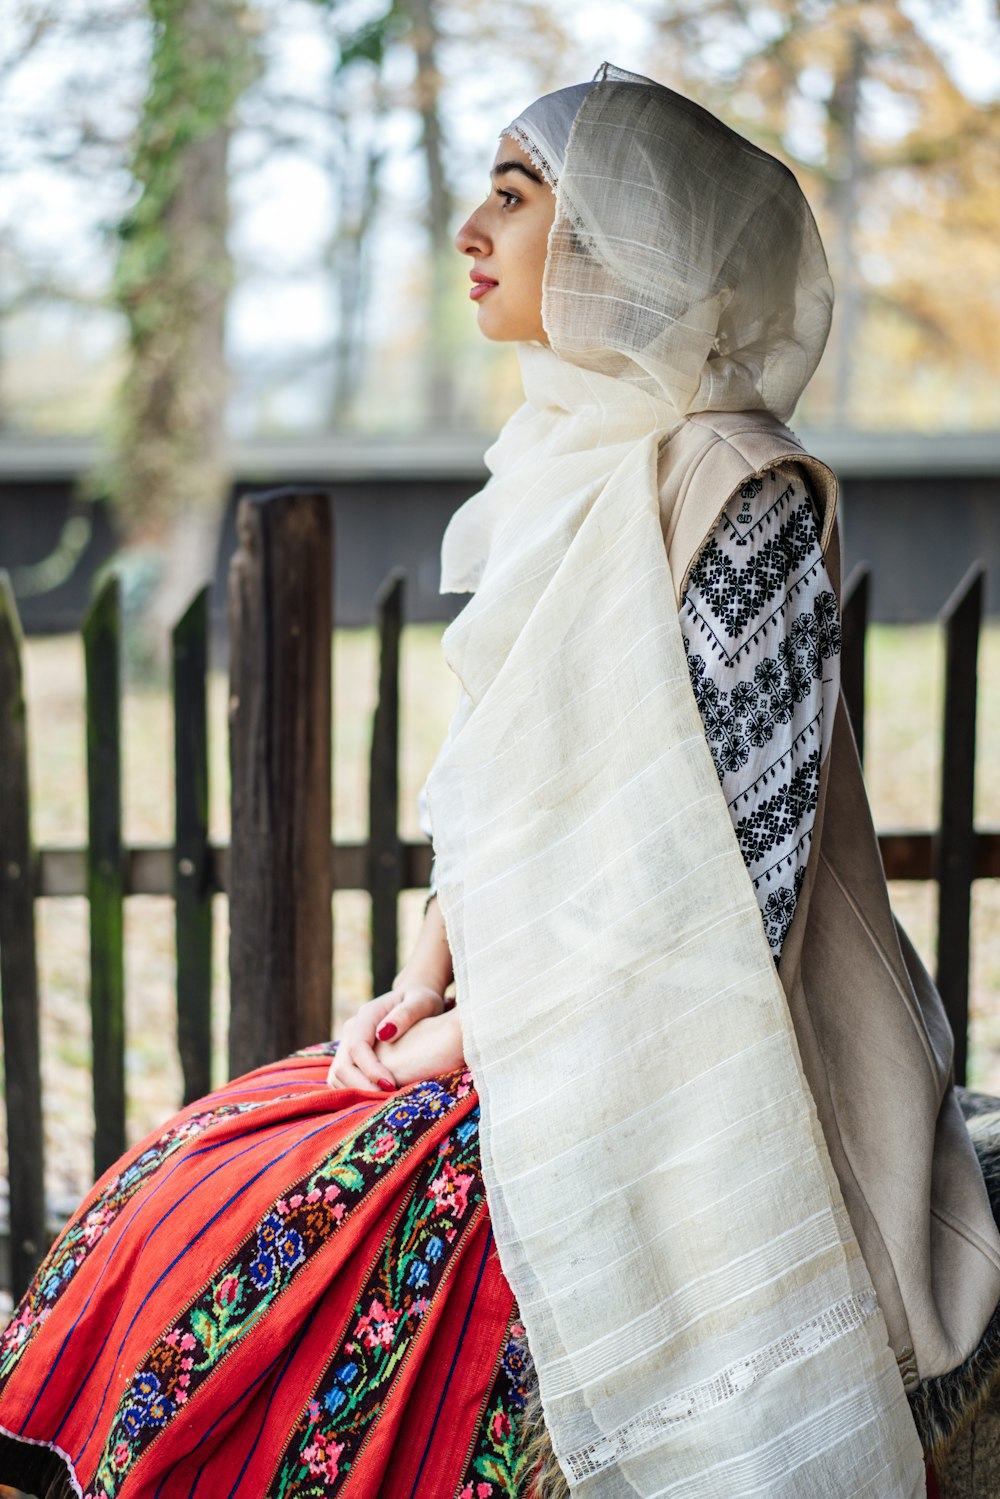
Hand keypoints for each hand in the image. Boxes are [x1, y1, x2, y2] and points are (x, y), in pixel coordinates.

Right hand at [326, 978, 446, 1091]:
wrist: (415, 1001)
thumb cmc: (422, 1001)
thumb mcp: (421, 1002)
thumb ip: (406, 1014)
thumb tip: (384, 1033)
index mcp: (367, 1014)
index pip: (357, 1046)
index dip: (371, 1070)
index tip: (391, 1086)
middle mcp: (352, 1028)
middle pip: (343, 1064)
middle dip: (362, 1086)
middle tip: (387, 1101)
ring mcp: (348, 1042)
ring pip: (338, 1075)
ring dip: (356, 1092)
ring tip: (382, 1102)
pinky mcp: (350, 1056)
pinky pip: (343, 1079)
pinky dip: (355, 1092)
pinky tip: (376, 1099)